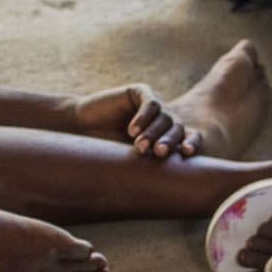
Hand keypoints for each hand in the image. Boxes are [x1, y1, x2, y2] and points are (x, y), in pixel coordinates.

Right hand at [72, 84, 196, 157]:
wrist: (80, 130)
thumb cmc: (106, 150)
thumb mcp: (133, 159)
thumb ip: (153, 162)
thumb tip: (176, 179)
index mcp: (168, 135)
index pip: (188, 137)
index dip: (191, 143)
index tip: (187, 152)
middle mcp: (164, 118)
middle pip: (177, 128)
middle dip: (169, 141)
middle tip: (159, 153)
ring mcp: (154, 103)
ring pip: (164, 117)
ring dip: (153, 133)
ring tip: (139, 146)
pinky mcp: (140, 91)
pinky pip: (150, 103)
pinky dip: (143, 117)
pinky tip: (131, 130)